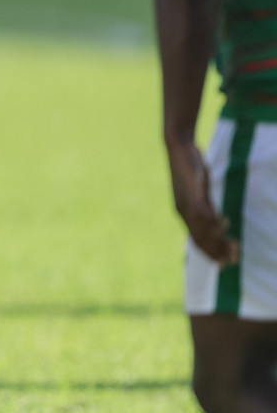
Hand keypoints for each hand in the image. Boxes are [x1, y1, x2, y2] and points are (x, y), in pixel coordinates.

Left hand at [167, 138, 238, 265]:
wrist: (179, 148)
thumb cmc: (191, 168)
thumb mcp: (200, 191)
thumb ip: (207, 206)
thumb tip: (219, 222)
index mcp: (184, 213)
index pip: (197, 239)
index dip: (210, 252)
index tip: (223, 264)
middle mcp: (183, 211)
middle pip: (201, 238)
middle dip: (217, 251)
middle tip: (233, 261)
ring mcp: (186, 203)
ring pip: (202, 229)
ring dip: (219, 240)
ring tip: (234, 248)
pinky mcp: (191, 193)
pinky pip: (202, 212)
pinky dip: (213, 221)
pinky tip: (224, 224)